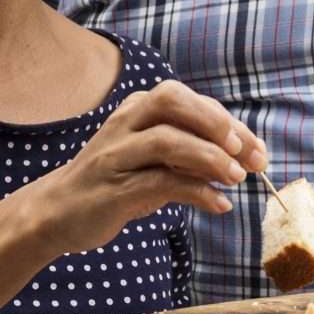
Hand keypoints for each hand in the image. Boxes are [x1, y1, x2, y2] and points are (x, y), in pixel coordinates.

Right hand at [26, 81, 266, 254]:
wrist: (56, 212)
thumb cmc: (113, 182)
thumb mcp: (151, 160)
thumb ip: (188, 154)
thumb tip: (240, 162)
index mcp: (136, 110)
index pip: (188, 101)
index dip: (228, 122)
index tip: (258, 150)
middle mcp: (124, 123)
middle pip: (172, 101)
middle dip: (215, 122)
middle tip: (244, 152)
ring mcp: (116, 155)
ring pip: (166, 140)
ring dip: (208, 157)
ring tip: (236, 178)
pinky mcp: (113, 190)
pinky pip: (159, 183)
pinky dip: (196, 193)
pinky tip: (219, 205)